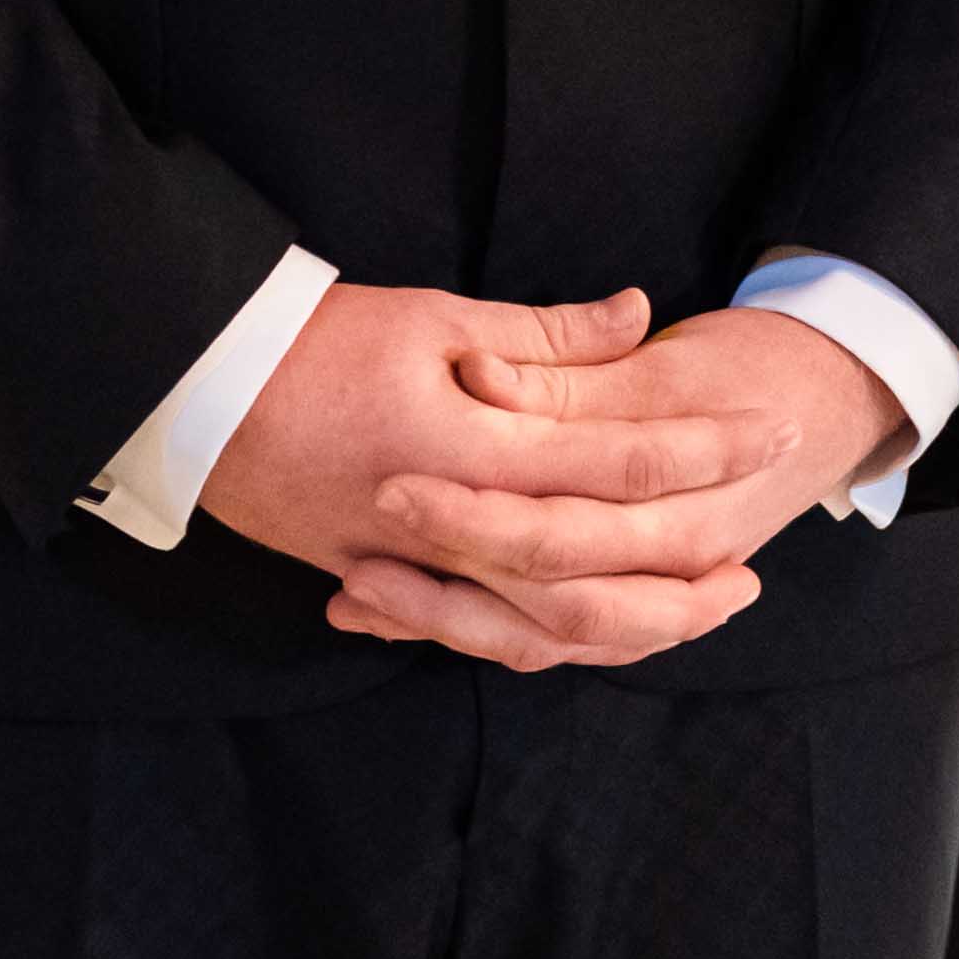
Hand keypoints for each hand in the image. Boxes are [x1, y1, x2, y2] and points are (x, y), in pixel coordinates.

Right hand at [201, 282, 798, 672]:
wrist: (193, 394)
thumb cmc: (313, 341)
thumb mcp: (431, 314)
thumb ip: (544, 332)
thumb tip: (639, 317)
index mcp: (468, 446)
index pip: (610, 462)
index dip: (697, 451)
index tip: (764, 432)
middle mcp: (447, 523)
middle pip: (590, 577)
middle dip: (684, 574)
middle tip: (757, 565)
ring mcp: (412, 569)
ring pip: (541, 629)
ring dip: (631, 626)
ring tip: (701, 609)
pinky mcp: (383, 585)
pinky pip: (482, 636)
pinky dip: (548, 644)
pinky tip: (600, 633)